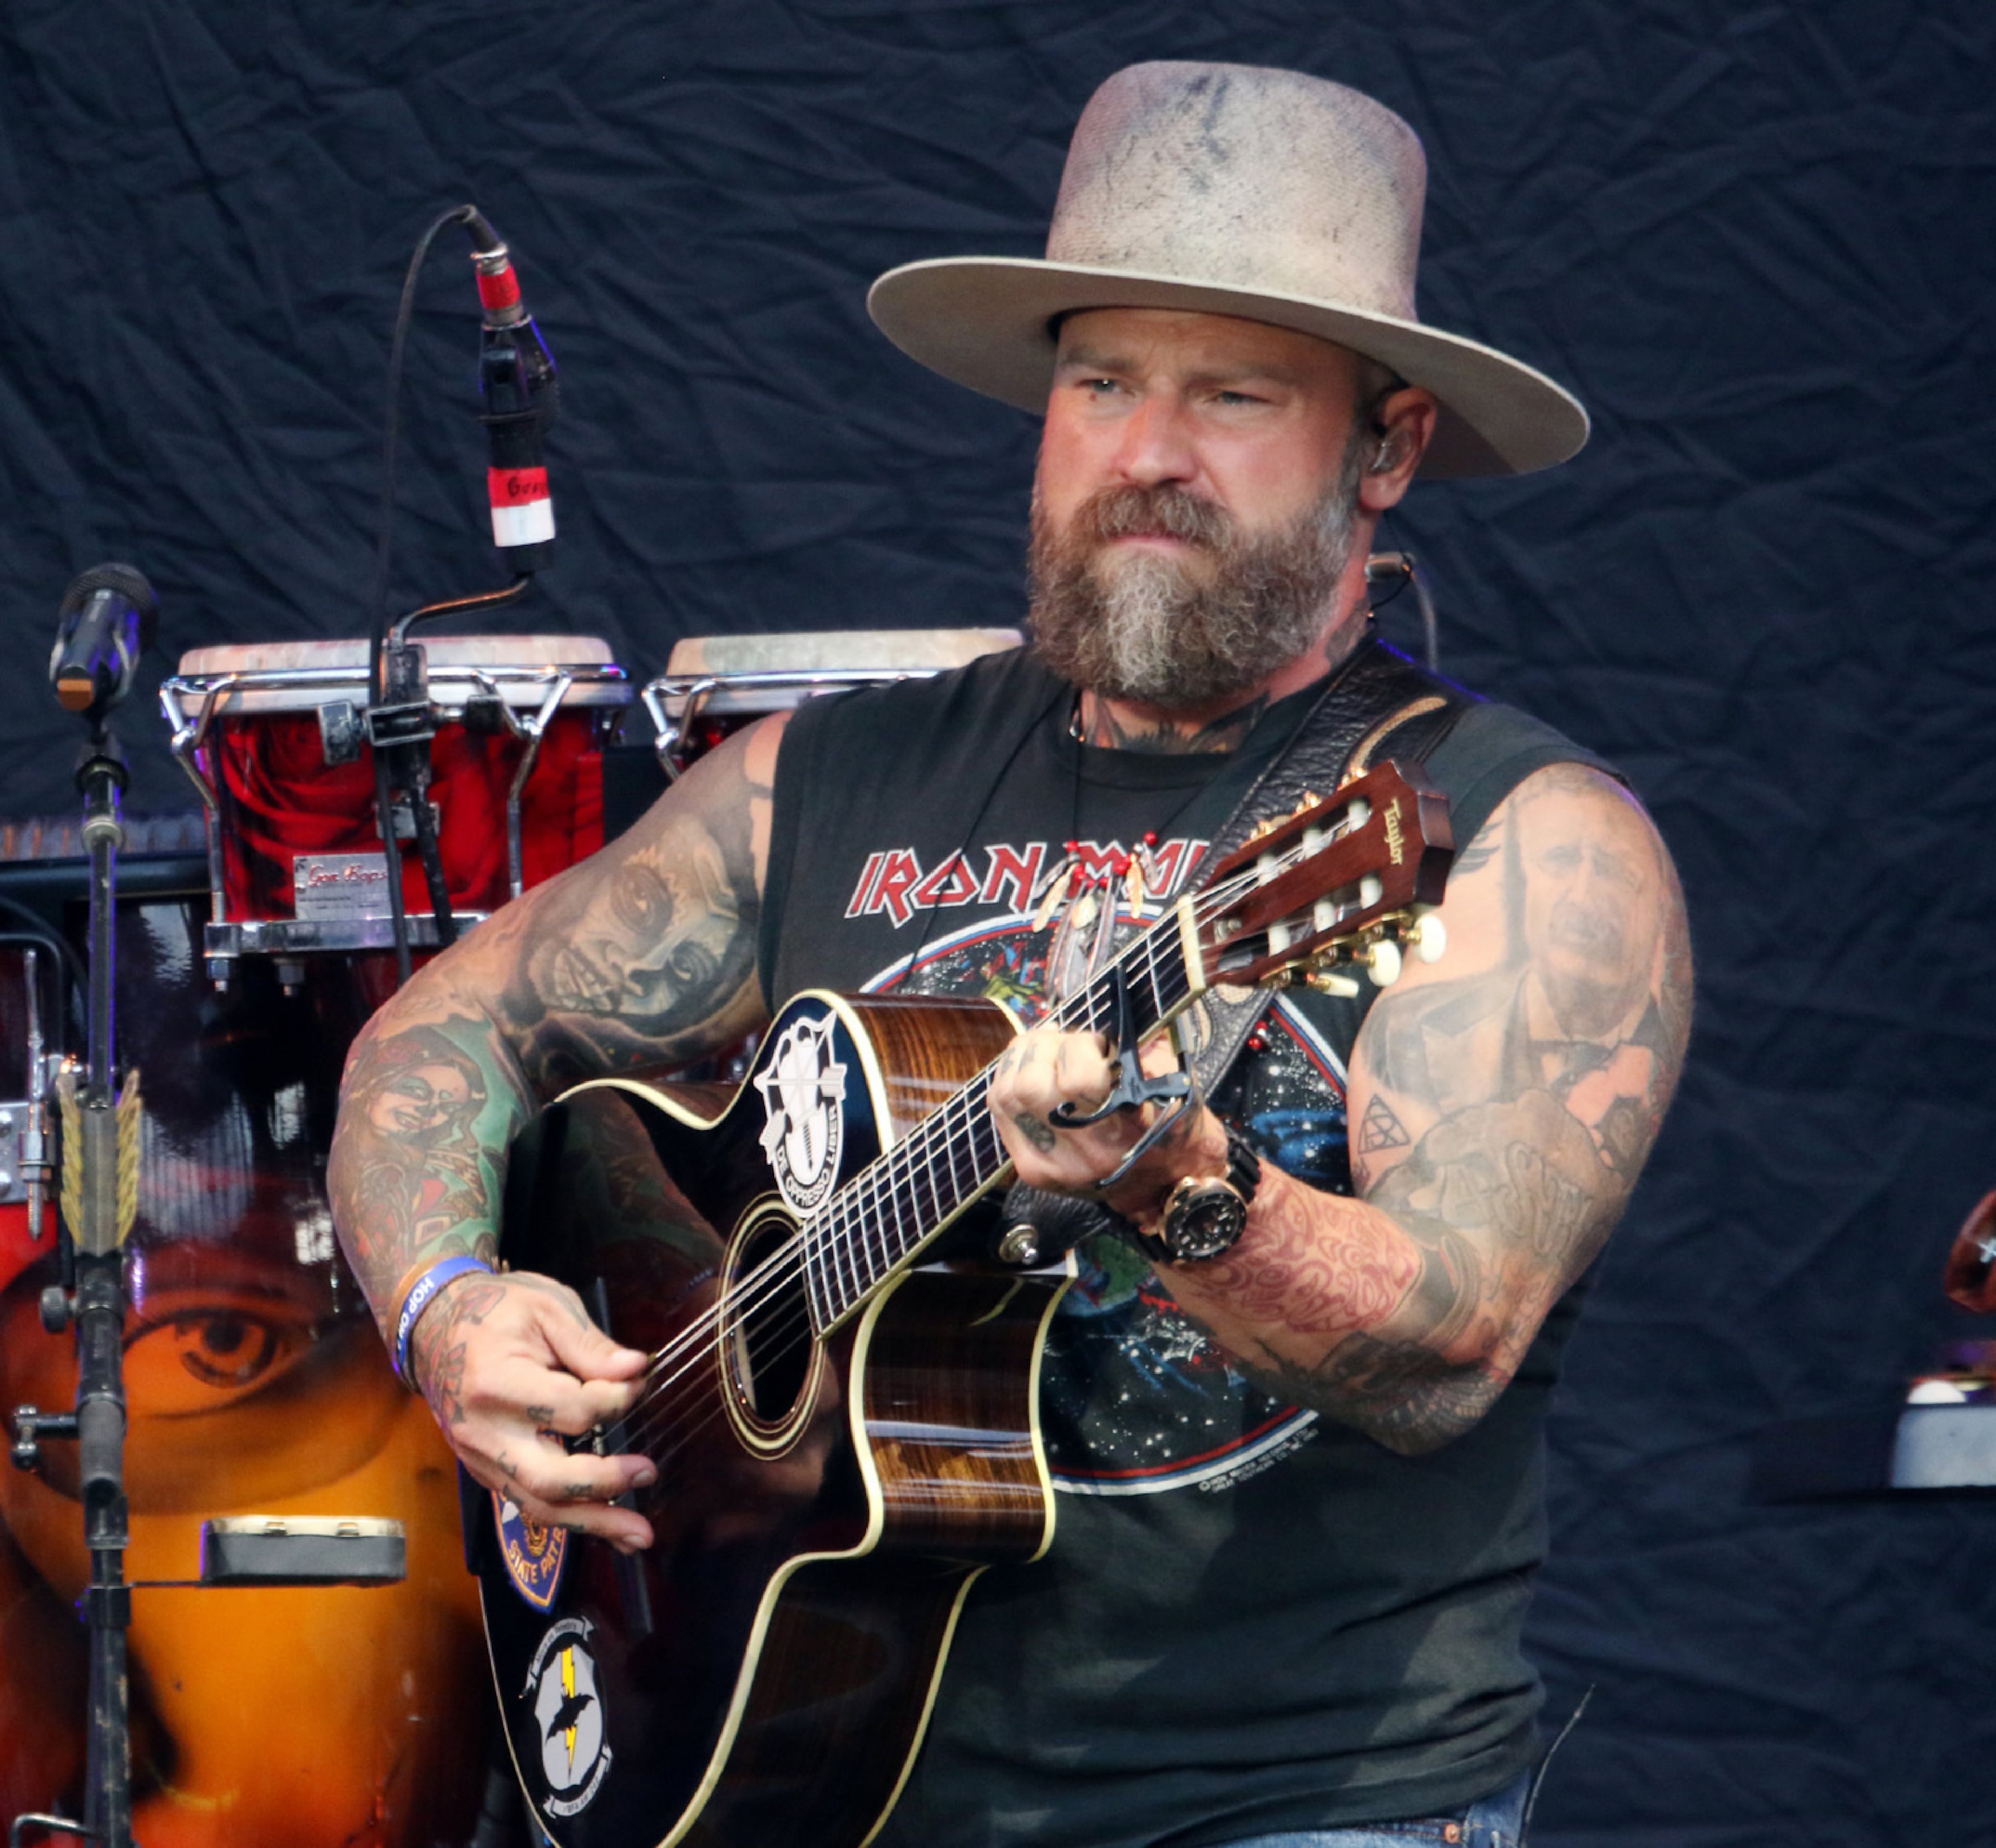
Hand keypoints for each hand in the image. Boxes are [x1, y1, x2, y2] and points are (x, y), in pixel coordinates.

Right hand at [408, 1268, 655, 1551]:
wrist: (435, 1327)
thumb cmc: (495, 1311)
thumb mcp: (547, 1308)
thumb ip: (591, 1345)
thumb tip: (636, 1370)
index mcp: (496, 1381)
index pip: (569, 1409)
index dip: (615, 1399)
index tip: (638, 1380)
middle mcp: (484, 1431)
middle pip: (548, 1478)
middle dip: (604, 1482)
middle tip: (647, 1472)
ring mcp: (481, 1457)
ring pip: (538, 1506)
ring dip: (594, 1523)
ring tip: (639, 1534)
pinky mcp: (487, 1471)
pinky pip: (529, 1505)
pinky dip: (571, 1520)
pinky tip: (607, 1526)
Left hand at [988, 1025, 1225, 1218]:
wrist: (1167, 1188)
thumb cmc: (1175, 1128)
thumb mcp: (1175, 1085)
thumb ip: (1138, 1053)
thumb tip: (1104, 1020)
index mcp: (1127, 1131)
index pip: (1080, 1080)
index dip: (1081, 1048)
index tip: (1099, 1044)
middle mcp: (1084, 1155)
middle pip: (1031, 1085)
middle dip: (1044, 1047)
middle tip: (1065, 1041)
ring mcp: (1052, 1166)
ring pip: (1007, 1094)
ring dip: (1022, 1058)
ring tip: (1047, 1049)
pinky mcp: (1031, 1169)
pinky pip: (1000, 1110)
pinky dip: (1010, 1078)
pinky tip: (1032, 1068)